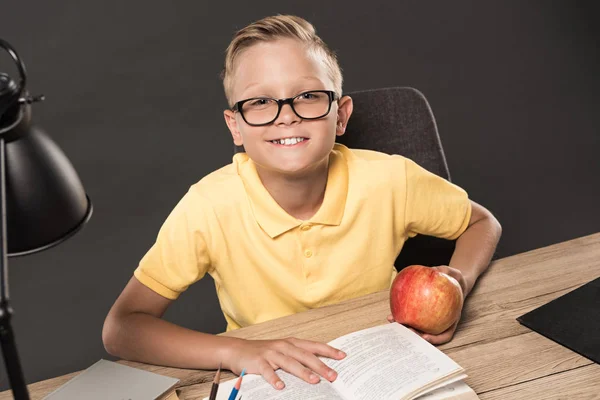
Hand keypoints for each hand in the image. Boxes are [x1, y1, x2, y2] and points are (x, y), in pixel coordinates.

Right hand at [227, 337, 345, 389]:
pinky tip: (282, 387)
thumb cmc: (264, 352)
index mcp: (291, 343)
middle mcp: (283, 346)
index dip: (328, 350)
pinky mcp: (259, 362)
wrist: (238, 349)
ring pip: (290, 363)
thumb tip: (318, 370)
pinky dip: (275, 379)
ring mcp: (271, 353)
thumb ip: (298, 357)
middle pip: (305, 356)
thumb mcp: (283, 351)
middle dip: (320, 366)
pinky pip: (268, 372)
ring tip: (315, 381)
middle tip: (333, 376)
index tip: (343, 356)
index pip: (313, 346)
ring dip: (303, 372)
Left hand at [387, 265, 466, 344]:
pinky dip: (401, 311)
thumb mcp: (455, 274)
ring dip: (403, 326)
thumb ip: (446, 272)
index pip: (445, 334)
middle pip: (427, 334)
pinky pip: (410, 313)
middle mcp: (440, 322)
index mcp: (451, 319)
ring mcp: (429, 318)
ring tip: (392, 320)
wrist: (453, 281)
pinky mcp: (420, 312)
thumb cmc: (455, 279)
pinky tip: (391, 309)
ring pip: (416, 326)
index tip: (425, 336)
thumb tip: (434, 270)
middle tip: (405, 330)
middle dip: (415, 336)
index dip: (435, 339)